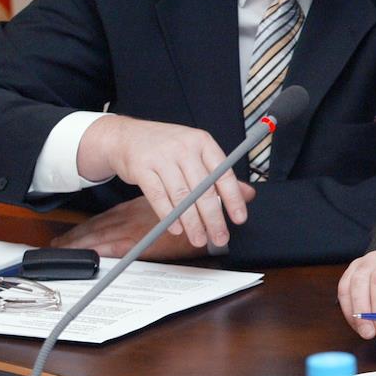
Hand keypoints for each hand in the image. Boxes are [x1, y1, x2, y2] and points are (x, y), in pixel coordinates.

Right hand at [76, 115, 249, 248]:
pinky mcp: (142, 168)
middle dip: (213, 218)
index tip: (239, 218)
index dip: (233, 198)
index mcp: (203, 143)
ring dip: (191, 222)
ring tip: (198, 239)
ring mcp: (162, 156)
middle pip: (203, 189)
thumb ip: (219, 173)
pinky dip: (168, 216)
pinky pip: (158, 197)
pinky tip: (176, 229)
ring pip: (181, 196)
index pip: (223, 174)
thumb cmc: (167, 147)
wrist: (127, 136)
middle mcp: (184, 148)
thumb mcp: (196, 152)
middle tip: (219, 237)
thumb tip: (248, 193)